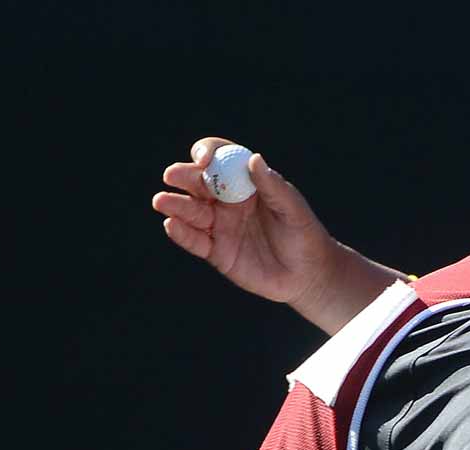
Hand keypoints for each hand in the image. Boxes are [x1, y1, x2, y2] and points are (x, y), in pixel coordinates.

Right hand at [152, 137, 338, 310]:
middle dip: (183, 177)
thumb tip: (254, 159)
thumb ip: (273, 186)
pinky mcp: (216, 252)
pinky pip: (195, 241)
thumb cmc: (303, 234)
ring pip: (191, 211)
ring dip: (175, 205)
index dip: (208, 155)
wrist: (307, 274)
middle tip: (172, 175)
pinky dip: (182, 234)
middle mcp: (226, 201)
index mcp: (244, 182)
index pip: (219, 160)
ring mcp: (219, 225)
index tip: (203, 160)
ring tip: (162, 201)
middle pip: (198, 183)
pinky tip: (172, 225)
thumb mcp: (293, 209)